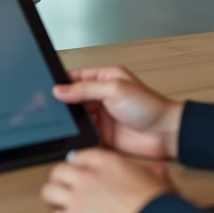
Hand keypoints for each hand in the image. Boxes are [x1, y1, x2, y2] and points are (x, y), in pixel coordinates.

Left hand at [41, 149, 174, 212]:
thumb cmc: (158, 206)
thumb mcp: (160, 182)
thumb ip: (154, 173)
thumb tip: (158, 169)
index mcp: (108, 162)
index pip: (80, 155)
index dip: (77, 163)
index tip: (77, 169)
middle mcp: (89, 176)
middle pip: (59, 170)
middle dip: (60, 179)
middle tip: (64, 186)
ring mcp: (78, 197)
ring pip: (49, 190)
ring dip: (55, 197)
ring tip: (60, 203)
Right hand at [52, 66, 181, 159]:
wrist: (166, 134)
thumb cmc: (150, 106)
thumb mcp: (115, 89)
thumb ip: (85, 89)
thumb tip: (60, 89)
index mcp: (105, 78)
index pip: (76, 77)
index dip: (61, 82)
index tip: (47, 87)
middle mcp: (101, 96)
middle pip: (73, 97)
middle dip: (62, 102)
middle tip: (48, 106)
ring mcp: (101, 116)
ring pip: (77, 116)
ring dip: (69, 120)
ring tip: (60, 121)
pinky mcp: (102, 134)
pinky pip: (84, 133)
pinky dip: (77, 135)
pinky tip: (72, 134)